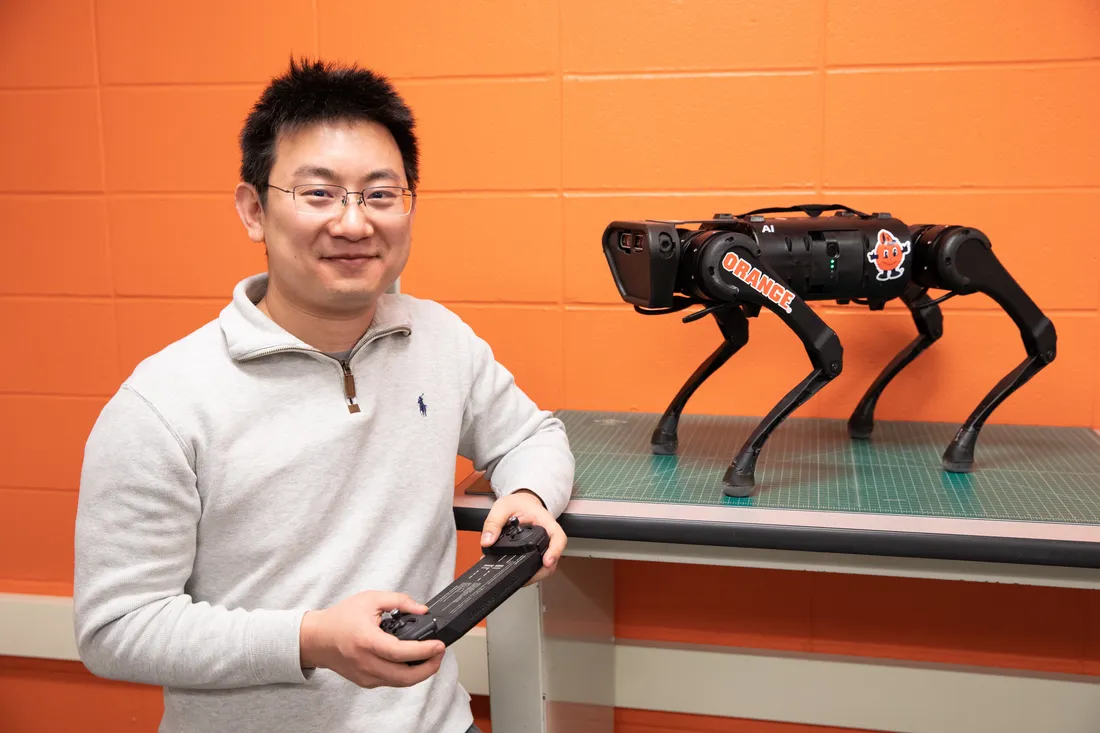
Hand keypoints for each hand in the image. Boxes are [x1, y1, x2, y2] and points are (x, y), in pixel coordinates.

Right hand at [299, 591, 445, 687]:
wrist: (317, 638)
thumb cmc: (340, 618)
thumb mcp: (370, 599)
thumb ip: (399, 601)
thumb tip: (422, 610)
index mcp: (367, 641)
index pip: (401, 652)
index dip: (424, 651)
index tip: (439, 645)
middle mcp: (366, 663)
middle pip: (405, 676)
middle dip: (429, 667)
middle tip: (440, 653)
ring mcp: (365, 676)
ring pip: (400, 682)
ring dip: (420, 673)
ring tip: (431, 657)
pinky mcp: (365, 682)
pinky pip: (391, 681)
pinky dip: (405, 674)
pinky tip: (413, 662)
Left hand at [480, 489, 566, 584]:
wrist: (521, 503)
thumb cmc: (517, 503)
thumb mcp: (502, 507)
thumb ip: (493, 523)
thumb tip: (487, 540)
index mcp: (546, 522)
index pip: (558, 537)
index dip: (555, 551)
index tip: (547, 561)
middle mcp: (548, 536)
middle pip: (553, 557)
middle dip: (541, 570)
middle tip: (526, 577)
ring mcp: (544, 546)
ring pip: (546, 566)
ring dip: (534, 574)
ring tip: (519, 577)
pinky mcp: (537, 553)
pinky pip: (538, 565)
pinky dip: (529, 572)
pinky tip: (517, 573)